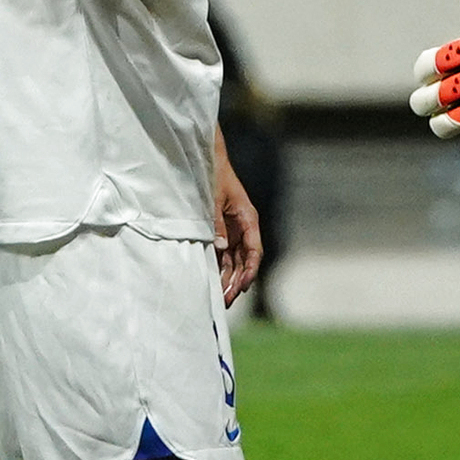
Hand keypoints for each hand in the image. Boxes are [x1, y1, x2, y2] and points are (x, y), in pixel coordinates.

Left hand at [212, 142, 262, 306]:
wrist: (205, 159)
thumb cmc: (213, 175)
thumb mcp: (213, 199)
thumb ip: (216, 224)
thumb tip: (220, 248)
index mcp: (248, 219)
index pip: (254, 251)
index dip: (250, 271)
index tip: (243, 286)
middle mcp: (243, 228)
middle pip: (245, 261)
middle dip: (237, 282)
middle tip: (227, 300)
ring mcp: (232, 231)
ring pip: (234, 261)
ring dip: (228, 279)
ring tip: (220, 298)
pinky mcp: (221, 232)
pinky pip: (223, 254)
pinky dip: (219, 268)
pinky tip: (214, 282)